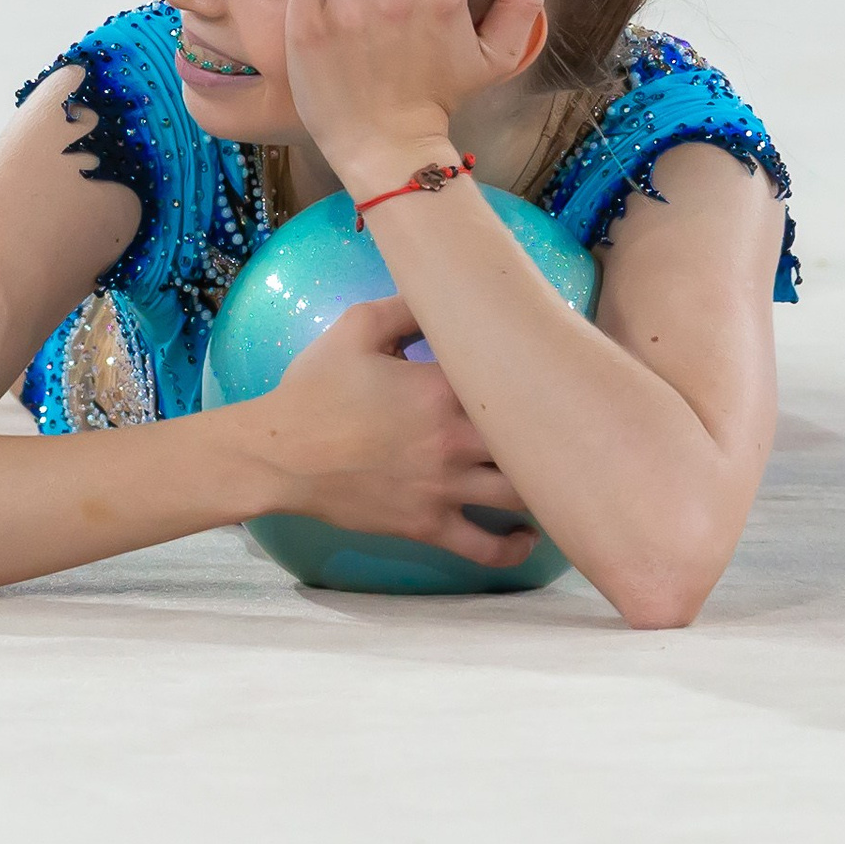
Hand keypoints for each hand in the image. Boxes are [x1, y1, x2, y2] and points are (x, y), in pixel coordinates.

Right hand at [253, 296, 533, 568]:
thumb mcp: (356, 329)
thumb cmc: (316, 389)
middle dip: (552, 434)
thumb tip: (442, 295)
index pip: (512, 379)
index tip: (548, 371)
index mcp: (442, 388)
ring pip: (520, 496)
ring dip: (541, 489)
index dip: (538, 376)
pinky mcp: (428, 525)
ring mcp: (445, 487)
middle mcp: (455, 439)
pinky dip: (513, 548)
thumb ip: (405, 307)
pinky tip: (525, 537)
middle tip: (565, 427)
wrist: (279, 454)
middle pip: (531, 442)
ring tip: (551, 480)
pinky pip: (485, 548)